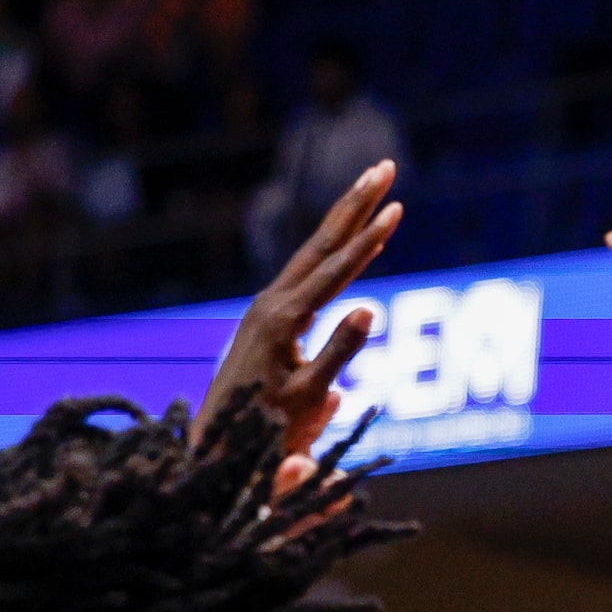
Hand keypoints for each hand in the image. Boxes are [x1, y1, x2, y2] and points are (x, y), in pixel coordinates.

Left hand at [196, 161, 402, 453]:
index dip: (370, 239)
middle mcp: (272, 302)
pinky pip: (309, 270)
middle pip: (322, 242)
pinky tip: (350, 237)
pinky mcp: (269, 316)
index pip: (335, 270)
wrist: (214, 445)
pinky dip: (335, 246)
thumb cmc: (264, 431)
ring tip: (373, 185)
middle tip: (385, 167)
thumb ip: (337, 353)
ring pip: (314, 250)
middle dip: (357, 202)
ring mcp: (267, 306)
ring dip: (346, 216)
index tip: (397, 207)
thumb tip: (370, 309)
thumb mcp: (306, 399)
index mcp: (283, 320)